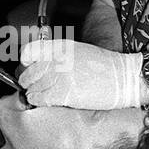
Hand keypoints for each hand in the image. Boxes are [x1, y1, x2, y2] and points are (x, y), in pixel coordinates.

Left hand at [19, 39, 144, 109]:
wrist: (124, 78)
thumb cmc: (106, 68)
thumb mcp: (79, 52)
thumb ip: (59, 57)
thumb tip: (42, 67)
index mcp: (60, 47)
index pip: (28, 52)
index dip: (24, 63)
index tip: (27, 69)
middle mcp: (56, 59)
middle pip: (27, 73)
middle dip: (28, 82)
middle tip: (34, 87)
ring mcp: (58, 76)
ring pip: (31, 88)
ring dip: (33, 94)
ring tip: (41, 96)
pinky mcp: (63, 93)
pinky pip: (39, 99)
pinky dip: (39, 102)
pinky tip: (46, 101)